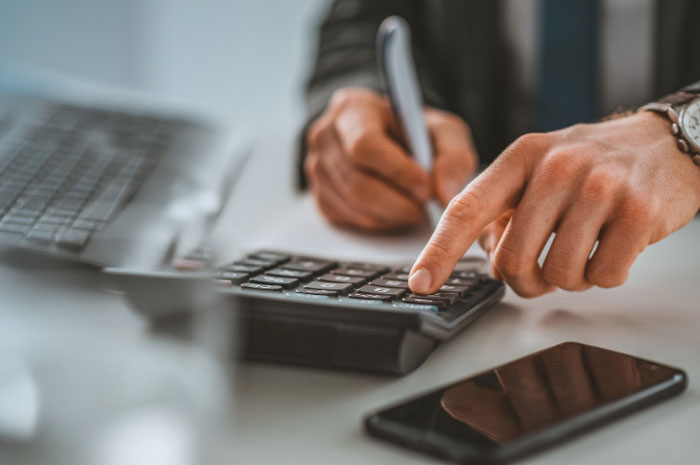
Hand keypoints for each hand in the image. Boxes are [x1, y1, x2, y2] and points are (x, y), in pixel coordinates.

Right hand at [304, 87, 477, 230]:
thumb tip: (443, 194)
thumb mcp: (444, 132)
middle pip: (356, 182)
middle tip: (425, 208)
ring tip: (415, 209)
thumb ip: (453, 156)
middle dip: (397, 202)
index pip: (365, 144)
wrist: (390, 141)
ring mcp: (317, 168)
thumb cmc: (416, 134)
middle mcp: (325, 136)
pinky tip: (395, 211)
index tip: (426, 189)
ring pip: (353, 205)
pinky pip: (348, 219)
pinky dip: (378, 221)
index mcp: (352, 108)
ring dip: (391, 215)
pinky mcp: (319, 196)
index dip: (397, 172)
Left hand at [409, 112, 699, 296]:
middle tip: (539, 273)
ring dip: (567, 280)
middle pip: (512, 259)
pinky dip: (603, 276)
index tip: (421, 283)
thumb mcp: (537, 170)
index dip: (440, 251)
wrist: (663, 145)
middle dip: (522, 281)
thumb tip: (483, 253)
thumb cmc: (590, 166)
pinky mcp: (639, 212)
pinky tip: (611, 249)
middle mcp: (556, 167)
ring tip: (581, 252)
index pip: (467, 209)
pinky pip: (603, 276)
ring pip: (559, 275)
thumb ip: (502, 209)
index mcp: (520, 157)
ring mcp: (599, 188)